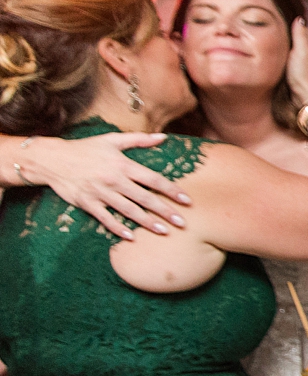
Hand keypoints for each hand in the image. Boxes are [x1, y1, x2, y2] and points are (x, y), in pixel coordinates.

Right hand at [30, 132, 191, 239]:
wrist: (52, 159)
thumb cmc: (85, 148)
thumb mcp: (111, 139)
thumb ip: (139, 140)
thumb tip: (163, 137)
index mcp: (122, 165)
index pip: (153, 179)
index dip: (172, 190)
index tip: (187, 201)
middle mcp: (114, 180)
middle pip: (145, 198)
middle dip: (165, 211)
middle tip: (182, 223)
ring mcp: (100, 193)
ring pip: (128, 210)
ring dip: (146, 222)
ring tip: (164, 231)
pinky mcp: (87, 203)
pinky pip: (105, 218)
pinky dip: (117, 228)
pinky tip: (131, 237)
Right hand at [286, 18, 307, 102]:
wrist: (305, 96)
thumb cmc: (304, 74)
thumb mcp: (301, 51)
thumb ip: (300, 36)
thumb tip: (300, 19)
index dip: (300, 26)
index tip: (291, 19)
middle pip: (305, 42)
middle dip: (297, 35)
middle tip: (286, 28)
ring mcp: (305, 66)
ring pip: (300, 53)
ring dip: (293, 46)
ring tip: (283, 42)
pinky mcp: (300, 75)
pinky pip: (295, 62)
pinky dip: (290, 57)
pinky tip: (284, 59)